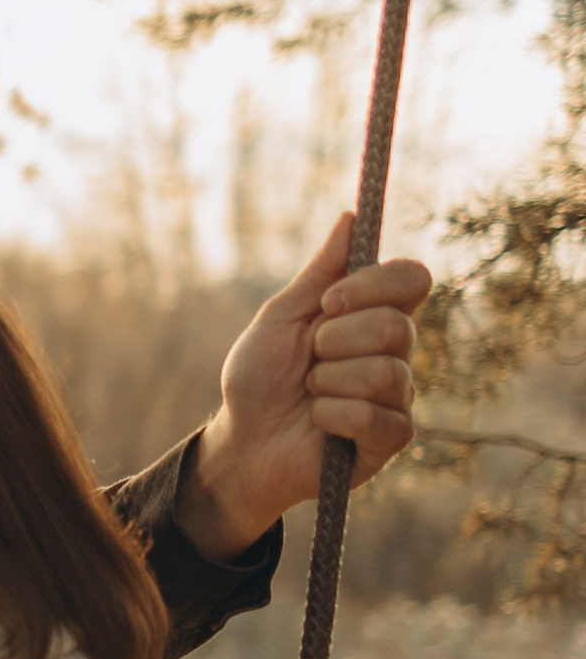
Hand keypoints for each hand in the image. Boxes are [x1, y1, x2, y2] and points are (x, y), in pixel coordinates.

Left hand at [175, 212, 431, 560]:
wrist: (243, 441)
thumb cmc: (260, 378)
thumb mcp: (281, 317)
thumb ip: (320, 273)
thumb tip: (350, 217)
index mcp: (372, 314)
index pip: (414, 278)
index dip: (377, 285)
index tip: (330, 302)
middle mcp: (395, 351)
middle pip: (397, 327)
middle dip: (335, 341)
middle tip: (309, 358)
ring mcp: (397, 396)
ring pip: (386, 373)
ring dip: (329, 382)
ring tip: (310, 393)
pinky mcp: (391, 439)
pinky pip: (377, 417)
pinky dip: (332, 416)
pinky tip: (318, 422)